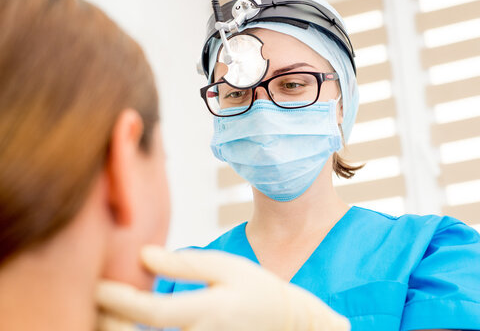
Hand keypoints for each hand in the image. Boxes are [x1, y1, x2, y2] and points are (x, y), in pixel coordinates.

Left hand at [96, 245, 349, 330]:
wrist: (284, 321)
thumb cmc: (255, 288)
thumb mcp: (225, 267)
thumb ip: (183, 264)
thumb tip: (143, 256)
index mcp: (207, 312)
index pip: (151, 313)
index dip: (118, 300)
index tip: (96, 285)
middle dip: (110, 324)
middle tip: (94, 303)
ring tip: (106, 313)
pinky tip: (132, 323)